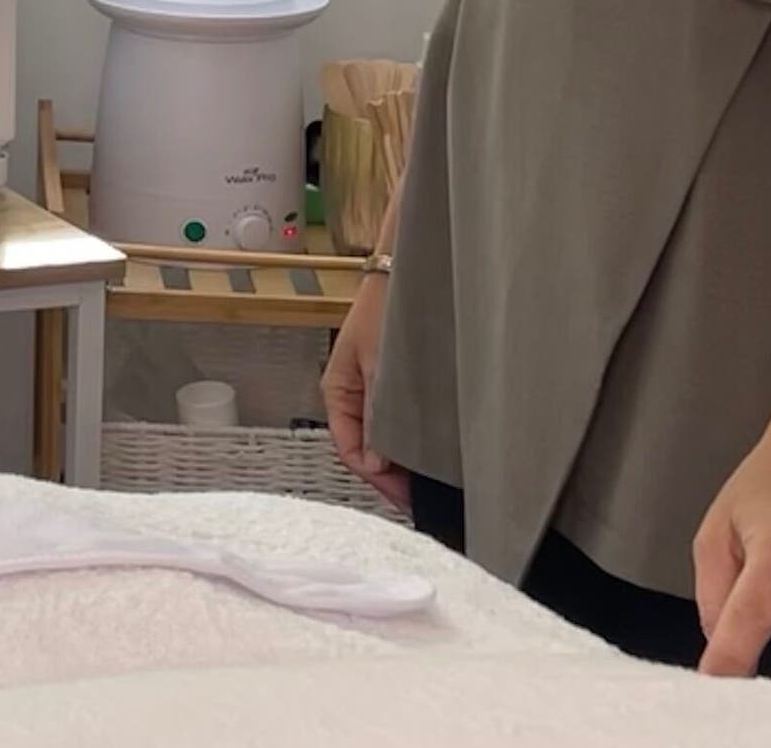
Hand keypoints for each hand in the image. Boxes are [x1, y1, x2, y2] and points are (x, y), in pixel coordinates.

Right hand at [320, 273, 410, 509]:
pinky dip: (413, 441)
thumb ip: (377, 416)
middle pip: (367, 449)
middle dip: (391, 475)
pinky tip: (432, 451)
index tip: (405, 498)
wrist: (410, 271)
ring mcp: (375, 391)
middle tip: (421, 498)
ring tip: (429, 480)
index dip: (378, 480)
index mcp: (338, 392)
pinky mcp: (396, 385)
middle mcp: (354, 395)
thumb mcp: (380, 366)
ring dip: (403, 459)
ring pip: (384, 438)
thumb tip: (375, 462)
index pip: (350, 450)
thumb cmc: (387, 307)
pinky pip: (399, 423)